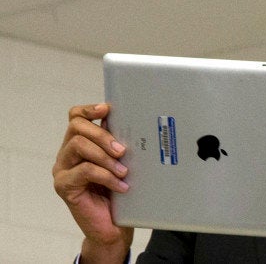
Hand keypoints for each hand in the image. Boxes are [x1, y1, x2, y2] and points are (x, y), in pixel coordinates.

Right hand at [52, 104, 132, 262]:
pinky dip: (106, 176)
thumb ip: (118, 146)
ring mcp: (62, 170)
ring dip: (105, 156)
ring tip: (124, 171)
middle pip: (77, 127)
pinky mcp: (64, 186)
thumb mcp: (121, 164)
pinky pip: (84, 171)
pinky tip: (121, 185)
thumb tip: (133, 123)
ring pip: (79, 145)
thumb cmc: (119, 194)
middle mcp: (67, 154)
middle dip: (102, 135)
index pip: (75, 117)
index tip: (107, 109)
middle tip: (123, 150)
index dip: (89, 109)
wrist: (113, 227)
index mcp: (79, 144)